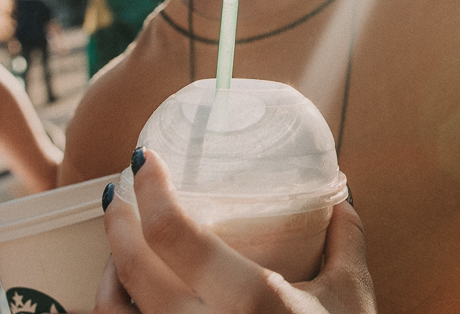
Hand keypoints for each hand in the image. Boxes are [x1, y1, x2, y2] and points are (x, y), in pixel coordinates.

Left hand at [96, 149, 375, 313]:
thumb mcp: (352, 296)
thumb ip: (346, 241)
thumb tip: (341, 198)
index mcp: (255, 301)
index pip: (176, 237)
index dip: (151, 191)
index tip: (144, 160)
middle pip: (133, 269)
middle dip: (116, 222)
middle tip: (118, 191)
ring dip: (106, 272)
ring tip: (116, 247)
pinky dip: (114, 312)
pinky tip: (124, 298)